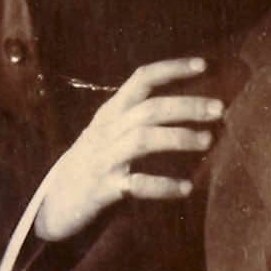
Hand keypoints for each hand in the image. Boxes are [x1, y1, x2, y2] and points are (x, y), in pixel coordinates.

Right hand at [33, 57, 223, 242]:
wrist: (52, 204)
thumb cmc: (89, 164)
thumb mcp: (107, 133)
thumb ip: (135, 118)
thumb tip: (185, 106)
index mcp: (110, 113)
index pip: (141, 79)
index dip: (171, 69)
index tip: (203, 65)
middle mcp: (106, 130)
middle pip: (149, 108)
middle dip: (186, 105)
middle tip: (219, 109)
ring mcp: (103, 159)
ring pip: (142, 139)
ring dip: (178, 137)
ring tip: (208, 141)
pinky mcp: (102, 190)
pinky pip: (136, 185)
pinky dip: (162, 185)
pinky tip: (186, 188)